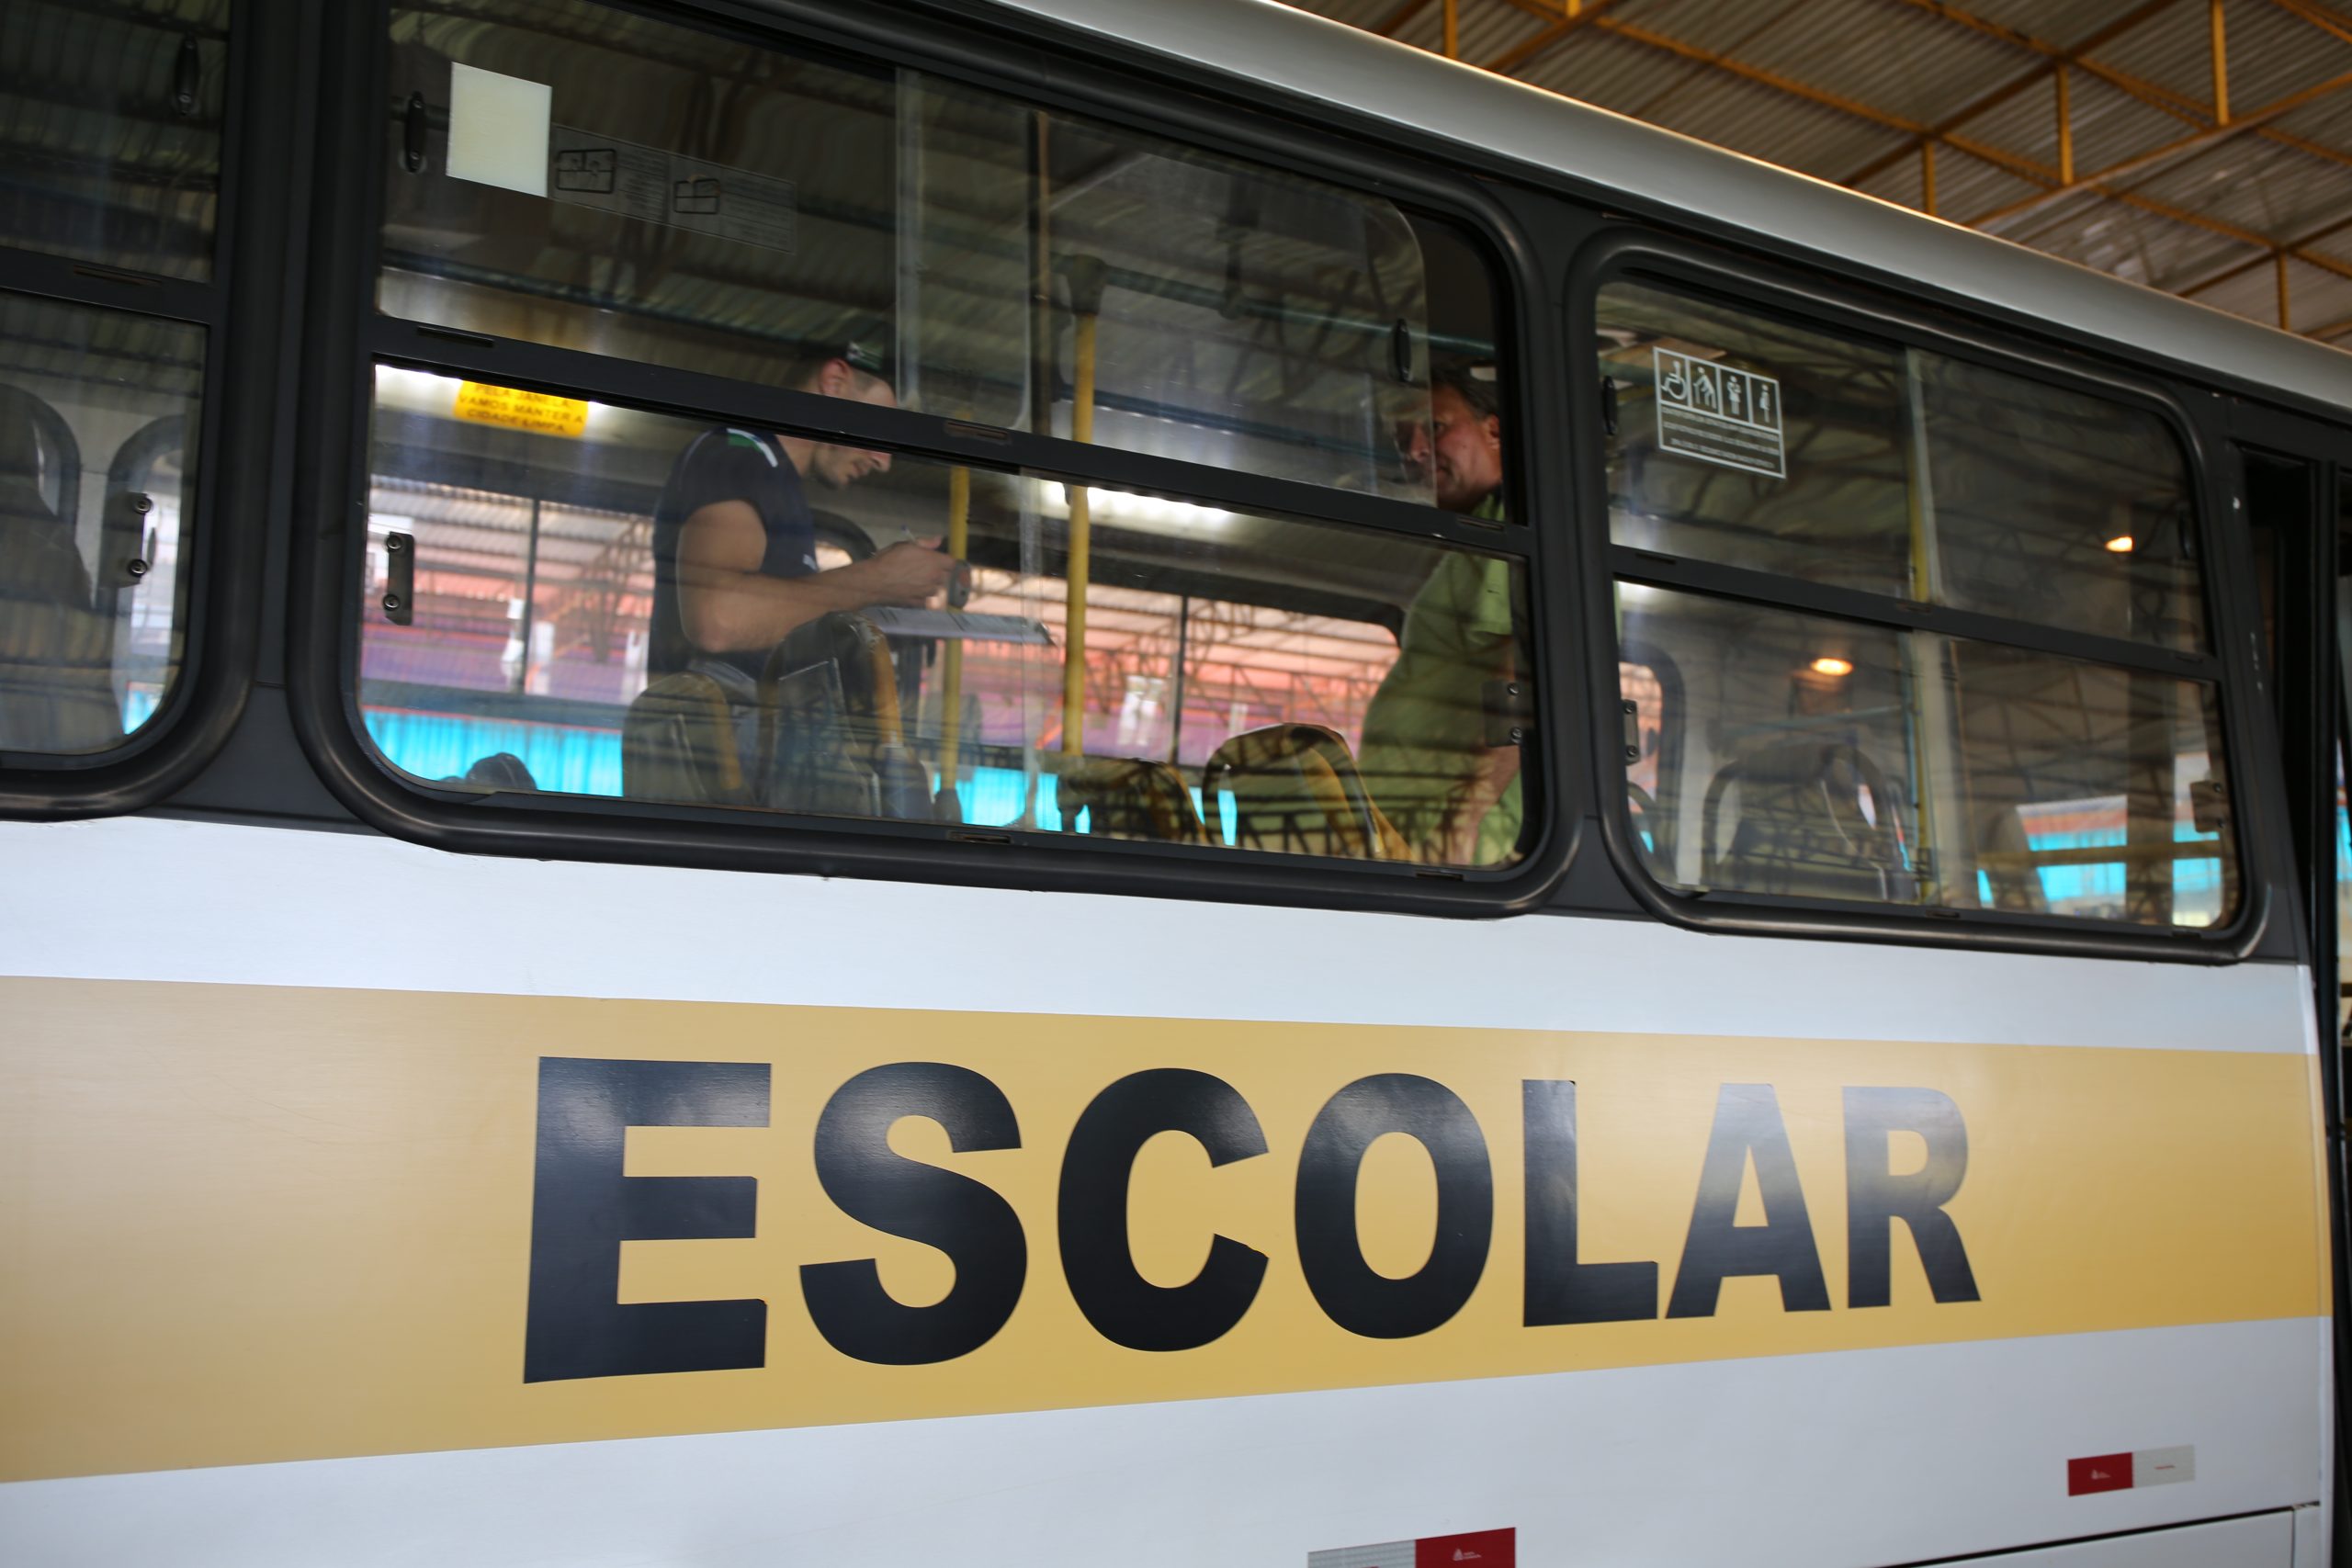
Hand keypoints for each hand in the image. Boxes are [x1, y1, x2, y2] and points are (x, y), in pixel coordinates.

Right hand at [848, 538, 965, 607]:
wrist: (874, 582)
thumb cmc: (889, 559)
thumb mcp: (906, 545)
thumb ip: (926, 543)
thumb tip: (939, 539)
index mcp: (935, 562)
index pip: (953, 563)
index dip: (947, 562)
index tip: (939, 561)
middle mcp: (936, 578)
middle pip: (947, 577)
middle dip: (941, 573)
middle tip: (926, 570)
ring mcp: (929, 593)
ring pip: (938, 589)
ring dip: (933, 585)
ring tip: (918, 581)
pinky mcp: (920, 604)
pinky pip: (928, 600)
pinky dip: (924, 596)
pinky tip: (913, 592)